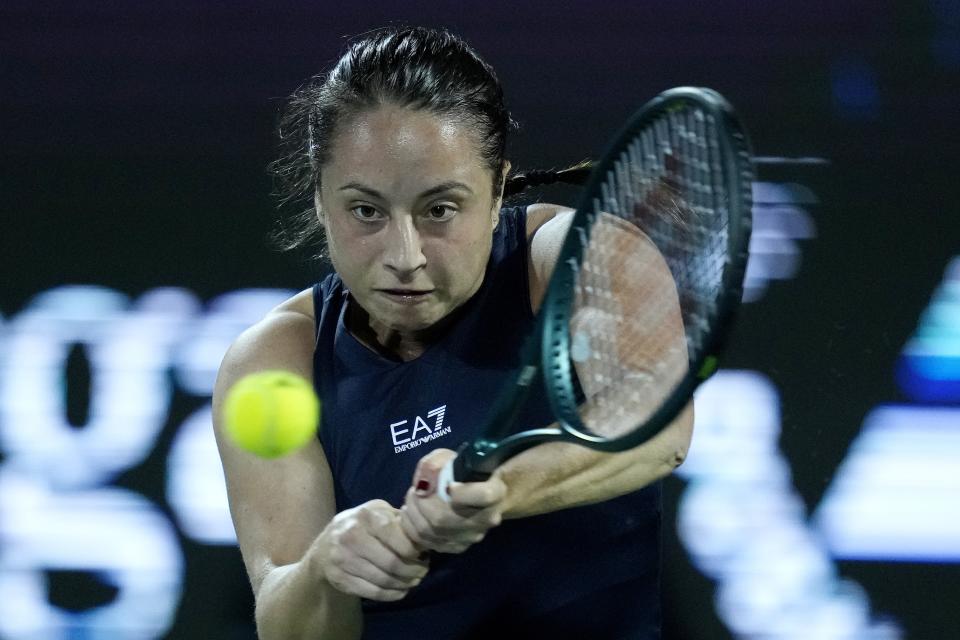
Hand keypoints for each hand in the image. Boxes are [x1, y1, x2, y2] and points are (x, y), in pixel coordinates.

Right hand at [313, 499, 428, 601]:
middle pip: (392, 562)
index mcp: (366, 516)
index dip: (415, 551)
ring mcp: (344, 559)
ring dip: (405, 584)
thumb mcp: (376, 513)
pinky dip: (392, 594)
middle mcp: (352, 536)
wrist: (324, 548)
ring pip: (384, 580)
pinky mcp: (341, 579)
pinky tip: (401, 591)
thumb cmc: (359, 526)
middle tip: (423, 572)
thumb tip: (423, 535)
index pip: (398, 538)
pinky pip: (373, 592)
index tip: (424, 555)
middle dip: (413, 571)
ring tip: (414, 581)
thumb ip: (398, 519)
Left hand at [400, 448, 506, 553]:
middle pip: (445, 518)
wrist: (479, 493)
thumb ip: (435, 464)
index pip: (483, 496)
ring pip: (433, 531)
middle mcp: (487, 518)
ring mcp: (473, 536)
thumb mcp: (451, 457)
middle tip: (415, 490)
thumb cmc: (464, 471)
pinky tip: (412, 514)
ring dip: (414, 514)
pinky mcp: (459, 547)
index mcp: (495, 491)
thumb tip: (422, 484)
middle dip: (421, 503)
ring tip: (412, 499)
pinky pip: (428, 542)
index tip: (450, 485)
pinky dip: (413, 527)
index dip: (463, 493)